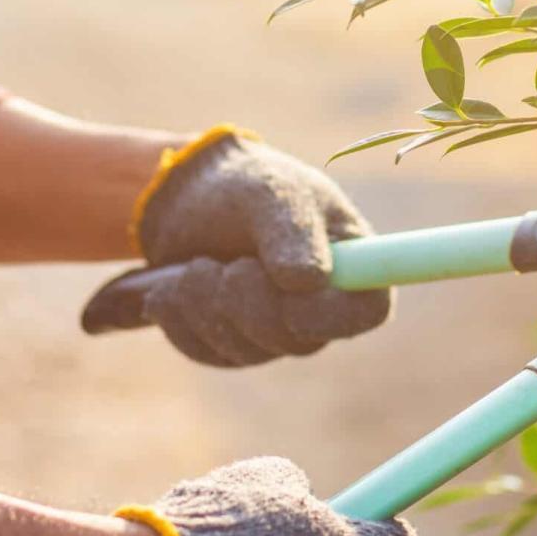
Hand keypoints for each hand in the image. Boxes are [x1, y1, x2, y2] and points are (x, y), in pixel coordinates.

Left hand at [134, 131, 390, 365]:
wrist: (191, 196)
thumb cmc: (247, 184)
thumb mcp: (272, 191)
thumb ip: (293, 230)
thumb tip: (309, 281)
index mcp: (353, 263)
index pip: (367, 311)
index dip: (331, 313)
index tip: (291, 287)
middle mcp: (322, 306)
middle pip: (300, 341)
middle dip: (249, 302)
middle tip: (217, 264)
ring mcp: (278, 330)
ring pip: (247, 350)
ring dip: (206, 306)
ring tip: (193, 265)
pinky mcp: (234, 343)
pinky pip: (209, 351)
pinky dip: (182, 320)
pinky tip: (169, 289)